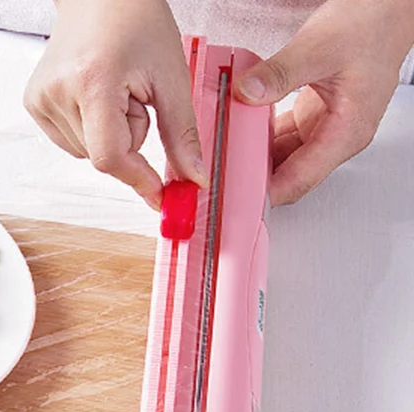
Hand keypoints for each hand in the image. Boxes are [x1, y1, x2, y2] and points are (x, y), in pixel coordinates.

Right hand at [23, 0, 207, 210]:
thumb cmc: (136, 21)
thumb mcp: (171, 77)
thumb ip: (182, 135)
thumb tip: (193, 180)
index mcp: (92, 81)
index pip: (111, 156)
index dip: (138, 179)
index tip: (159, 195)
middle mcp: (57, 92)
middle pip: (103, 156)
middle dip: (129, 141)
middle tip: (136, 98)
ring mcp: (40, 99)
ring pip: (88, 154)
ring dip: (110, 135)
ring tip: (115, 92)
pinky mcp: (34, 103)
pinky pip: (72, 143)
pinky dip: (91, 130)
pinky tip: (95, 97)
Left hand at [235, 0, 413, 205]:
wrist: (387, 8)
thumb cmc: (371, 26)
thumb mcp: (319, 47)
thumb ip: (280, 73)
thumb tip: (247, 93)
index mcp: (347, 132)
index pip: (300, 180)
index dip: (267, 194)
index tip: (236, 197)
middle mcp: (337, 137)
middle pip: (290, 177)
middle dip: (255, 181)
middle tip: (221, 180)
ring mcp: (324, 129)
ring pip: (282, 160)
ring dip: (255, 161)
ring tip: (223, 162)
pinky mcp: (314, 117)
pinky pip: (281, 139)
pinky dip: (260, 140)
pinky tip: (239, 137)